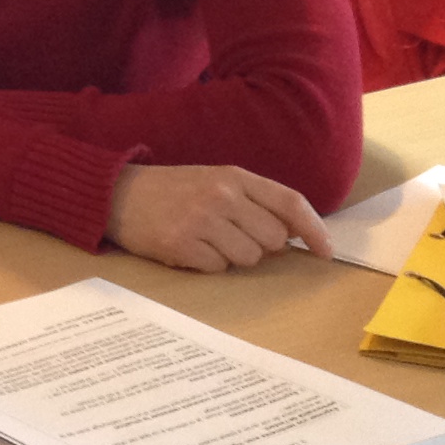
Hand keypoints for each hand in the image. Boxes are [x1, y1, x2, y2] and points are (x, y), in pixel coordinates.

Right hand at [106, 164, 332, 273]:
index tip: (326, 251)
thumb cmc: (174, 190)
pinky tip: (190, 248)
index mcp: (235, 176)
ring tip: (207, 240)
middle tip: (234, 237)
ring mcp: (201, 220)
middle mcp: (222, 195)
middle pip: (273, 239)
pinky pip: (218, 268)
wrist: (117, 194)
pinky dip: (208, 264)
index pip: (290, 203)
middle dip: (261, 246)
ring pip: (248, 257)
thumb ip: (255, 202)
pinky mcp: (181, 244)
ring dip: (233, 257)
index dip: (314, 229)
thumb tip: (292, 236)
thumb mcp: (216, 181)